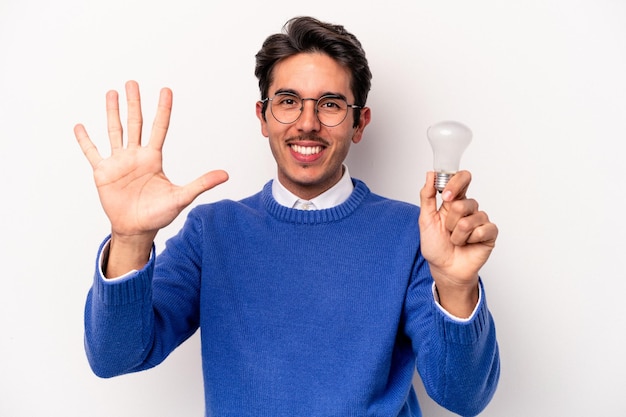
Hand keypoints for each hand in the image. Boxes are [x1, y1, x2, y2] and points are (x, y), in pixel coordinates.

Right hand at [74, 81, 228, 273]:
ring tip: (111, 93)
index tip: (166, 90)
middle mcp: (136, 156)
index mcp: (153, 158)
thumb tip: (226, 175)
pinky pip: (92, 153)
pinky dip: (85, 140)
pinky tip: (80, 126)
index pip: (159, 128)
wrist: (137, 229)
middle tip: (132, 83)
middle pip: (135, 123)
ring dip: (112, 112)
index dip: (163, 109)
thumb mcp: (182, 197)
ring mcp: (118, 162)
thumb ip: (201, 183)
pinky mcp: (103, 173)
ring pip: (115, 131)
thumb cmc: (158, 214)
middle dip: (134, 103)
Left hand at [418, 171, 497, 316]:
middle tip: (447, 230)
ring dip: (457, 234)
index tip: (445, 195)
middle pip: (464, 202)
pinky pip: (481, 230)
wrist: (444, 269)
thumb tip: (430, 174)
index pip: (463, 179)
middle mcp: (469, 208)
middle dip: (450, 220)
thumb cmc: (436, 246)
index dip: (456, 183)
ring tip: (456, 240)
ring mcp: (481, 220)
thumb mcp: (425, 219)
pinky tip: (468, 244)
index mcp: (454, 201)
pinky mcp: (490, 233)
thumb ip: (427, 196)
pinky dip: (470, 240)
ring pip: (469, 219)